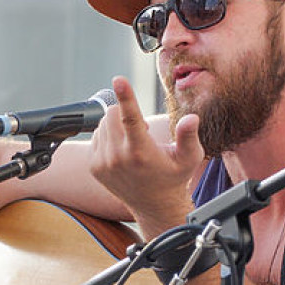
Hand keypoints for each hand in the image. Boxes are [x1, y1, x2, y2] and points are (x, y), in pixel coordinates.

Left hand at [88, 76, 203, 235]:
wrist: (154, 205)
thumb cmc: (173, 177)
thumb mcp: (189, 158)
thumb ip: (189, 136)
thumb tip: (191, 118)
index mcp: (141, 152)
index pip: (131, 118)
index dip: (126, 96)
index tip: (119, 79)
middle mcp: (118, 157)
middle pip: (113, 114)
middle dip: (125, 113)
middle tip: (142, 132)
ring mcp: (103, 162)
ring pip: (103, 124)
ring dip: (117, 126)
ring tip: (133, 143)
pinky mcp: (93, 165)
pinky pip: (96, 136)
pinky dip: (108, 137)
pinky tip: (122, 151)